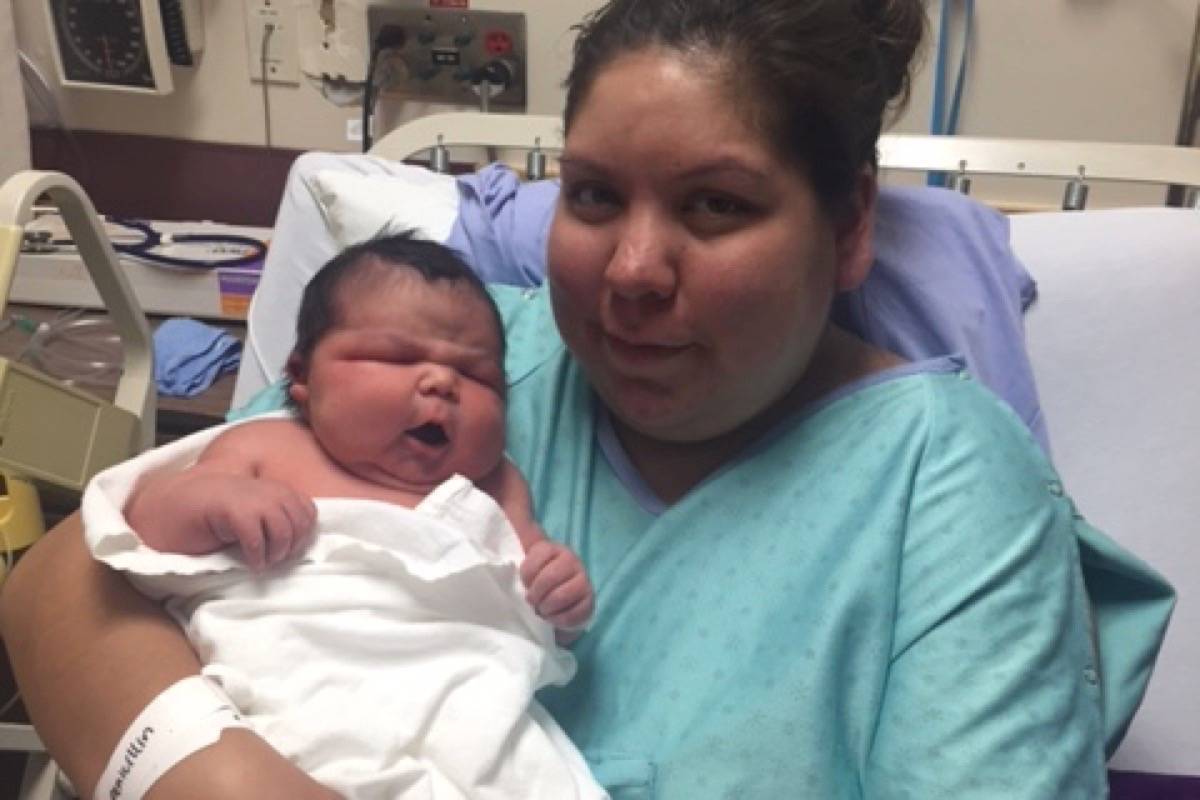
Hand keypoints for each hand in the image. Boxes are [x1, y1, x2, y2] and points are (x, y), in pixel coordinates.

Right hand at [185, 474, 316, 571]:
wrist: (176, 505)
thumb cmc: (216, 515)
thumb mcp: (254, 512)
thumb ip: (277, 517)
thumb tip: (302, 543)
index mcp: (277, 489)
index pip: (308, 512)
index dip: (303, 535)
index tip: (288, 550)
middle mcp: (269, 490)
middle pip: (299, 524)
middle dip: (291, 546)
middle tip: (275, 558)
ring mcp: (252, 498)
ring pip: (283, 531)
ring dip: (276, 553)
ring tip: (264, 561)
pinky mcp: (234, 510)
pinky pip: (257, 539)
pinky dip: (257, 556)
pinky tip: (251, 562)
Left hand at [519, 539, 593, 632]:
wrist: (553, 599)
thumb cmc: (533, 579)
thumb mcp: (522, 559)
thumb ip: (514, 541)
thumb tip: (498, 516)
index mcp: (552, 549)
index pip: (537, 556)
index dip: (526, 575)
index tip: (523, 583)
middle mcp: (571, 560)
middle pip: (549, 578)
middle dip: (536, 595)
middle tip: (532, 601)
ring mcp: (583, 579)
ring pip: (562, 595)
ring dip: (547, 608)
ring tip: (542, 610)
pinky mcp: (590, 600)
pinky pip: (576, 612)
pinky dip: (560, 619)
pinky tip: (554, 617)